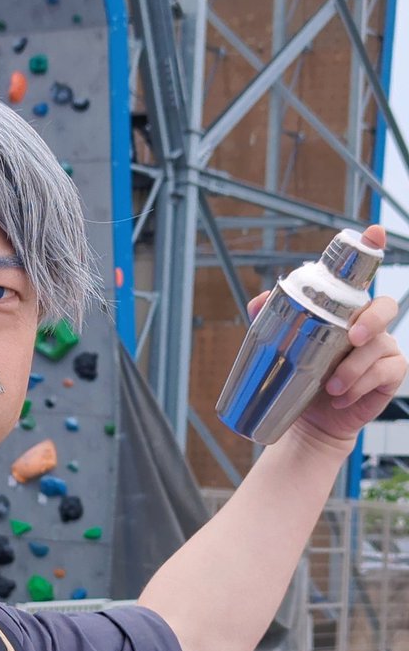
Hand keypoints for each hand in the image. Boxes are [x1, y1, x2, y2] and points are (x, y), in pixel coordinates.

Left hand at [245, 225, 406, 451]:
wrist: (308, 419)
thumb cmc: (299, 376)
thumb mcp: (282, 347)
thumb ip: (272, 320)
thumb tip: (260, 300)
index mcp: (344, 312)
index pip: (361, 277)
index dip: (372, 250)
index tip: (374, 231)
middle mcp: (368, 325)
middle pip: (385, 306)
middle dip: (372, 319)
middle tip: (353, 337)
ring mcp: (382, 349)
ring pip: (380, 346)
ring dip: (354, 367)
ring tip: (331, 386)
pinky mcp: (389, 375)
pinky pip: (385, 373)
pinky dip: (360, 385)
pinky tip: (341, 397)